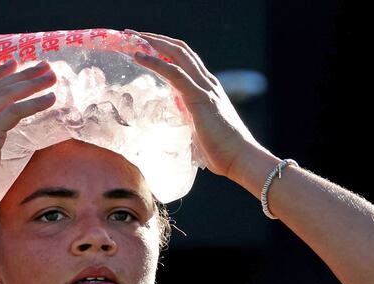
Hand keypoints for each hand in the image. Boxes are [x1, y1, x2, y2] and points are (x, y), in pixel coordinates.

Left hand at [128, 30, 270, 181]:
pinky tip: (139, 57)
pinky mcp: (199, 98)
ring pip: (178, 55)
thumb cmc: (222, 152)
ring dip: (154, 43)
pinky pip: (174, 73)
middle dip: (157, 40)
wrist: (240, 158)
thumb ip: (190, 126)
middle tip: (134, 36)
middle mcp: (208, 83)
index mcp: (208, 90)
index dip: (167, 51)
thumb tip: (177, 135)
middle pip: (181, 50)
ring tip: (133, 38)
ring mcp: (205, 88)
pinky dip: (155, 62)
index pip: (186, 61)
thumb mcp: (200, 133)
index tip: (146, 48)